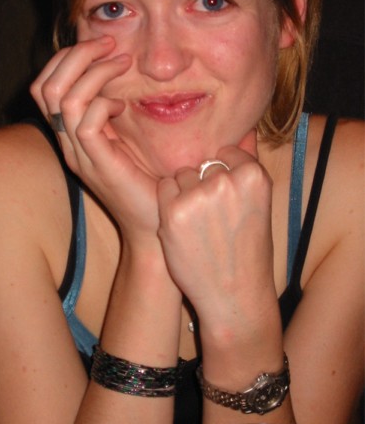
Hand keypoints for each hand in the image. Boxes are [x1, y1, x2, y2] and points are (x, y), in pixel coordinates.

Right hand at [31, 36, 160, 240]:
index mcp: (71, 135)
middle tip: (108, 44)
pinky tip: (123, 106)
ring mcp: (79, 155)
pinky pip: (85, 123)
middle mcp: (67, 143)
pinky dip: (103, 103)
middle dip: (75, 55)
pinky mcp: (97, 165)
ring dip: (94, 72)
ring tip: (122, 63)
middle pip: (45, 87)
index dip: (67, 58)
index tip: (102, 45)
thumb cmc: (146, 181)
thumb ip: (113, 111)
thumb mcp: (125, 138)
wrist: (154, 224)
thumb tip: (118, 74)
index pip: (45, 86)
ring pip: (62, 99)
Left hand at [157, 130, 276, 338]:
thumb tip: (245, 128)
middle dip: (202, 183)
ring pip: (181, 174)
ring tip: (198, 224)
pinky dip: (168, 203)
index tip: (226, 200)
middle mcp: (227, 181)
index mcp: (254, 176)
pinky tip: (183, 227)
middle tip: (211, 216)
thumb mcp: (260, 204)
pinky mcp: (172, 211)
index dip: (221, 174)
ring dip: (183, 192)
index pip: (226, 152)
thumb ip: (250, 165)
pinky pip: (164, 187)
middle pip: (202, 163)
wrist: (234, 295)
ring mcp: (198, 196)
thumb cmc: (248, 250)